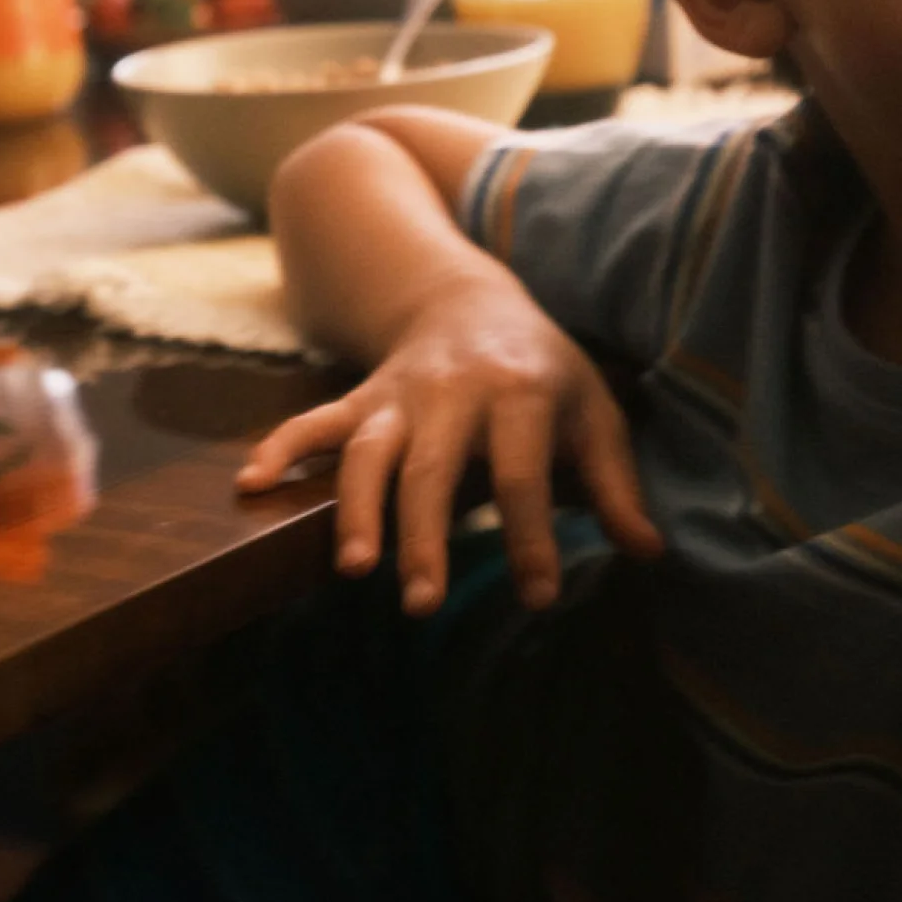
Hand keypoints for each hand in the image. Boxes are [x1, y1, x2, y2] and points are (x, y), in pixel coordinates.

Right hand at [235, 272, 663, 615]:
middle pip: (433, 468)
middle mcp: (454, 393)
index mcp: (521, 393)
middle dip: (426, 535)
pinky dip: (280, 447)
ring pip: (369, 451)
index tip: (539, 596)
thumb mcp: (593, 413)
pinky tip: (250, 484)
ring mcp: (399, 396)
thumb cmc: (542, 371)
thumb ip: (615, 484)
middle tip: (422, 603)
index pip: (524, 473)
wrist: (469, 298)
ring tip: (353, 568)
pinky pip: (313, 421)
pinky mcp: (360, 400)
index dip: (532, 535)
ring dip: (357, 507)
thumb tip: (651, 552)